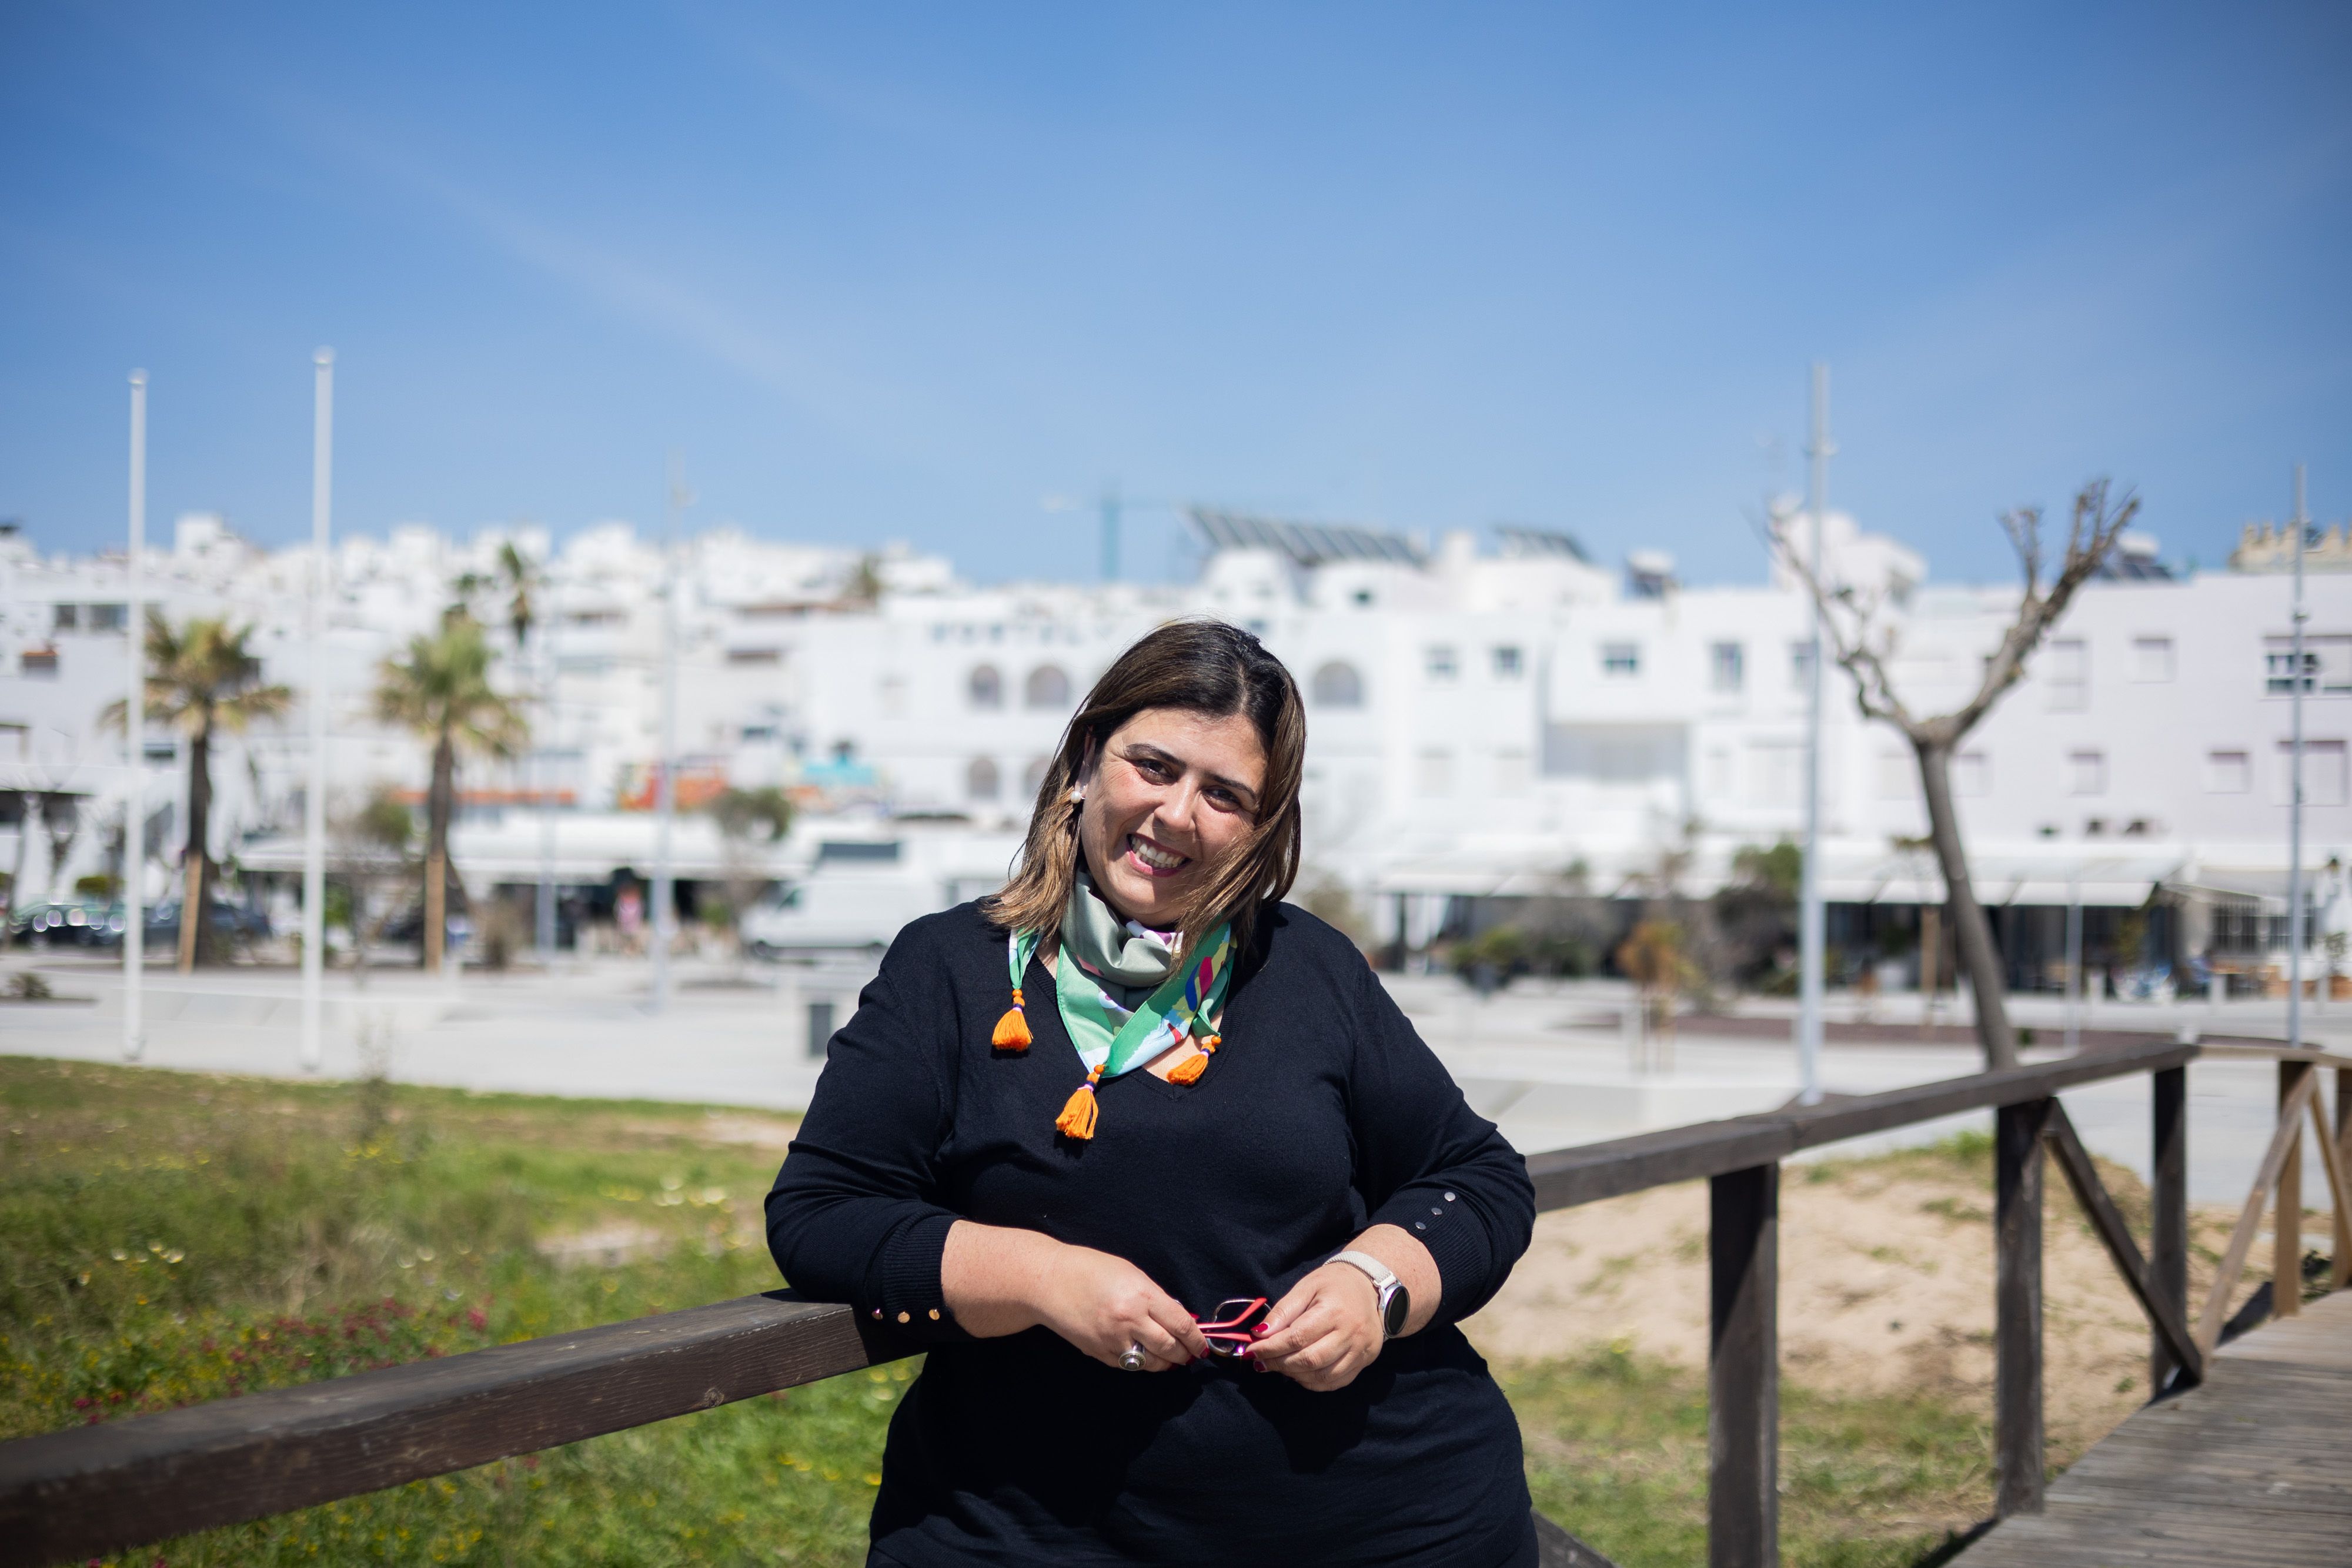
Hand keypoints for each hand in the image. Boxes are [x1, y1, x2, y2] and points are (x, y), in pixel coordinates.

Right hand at [1031, 1243, 1209, 1372]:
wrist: (1048, 1282)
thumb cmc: (1091, 1269)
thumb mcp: (1131, 1273)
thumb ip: (1155, 1297)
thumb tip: (1179, 1319)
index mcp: (1141, 1295)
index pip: (1180, 1324)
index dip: (1196, 1339)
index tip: (1202, 1345)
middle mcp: (1129, 1320)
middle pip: (1169, 1348)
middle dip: (1184, 1354)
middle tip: (1190, 1354)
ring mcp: (1112, 1340)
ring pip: (1150, 1363)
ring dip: (1165, 1363)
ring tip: (1170, 1358)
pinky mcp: (1098, 1353)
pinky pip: (1128, 1365)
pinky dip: (1140, 1363)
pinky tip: (1144, 1355)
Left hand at [1251, 1261, 1384, 1390]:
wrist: (1369, 1285)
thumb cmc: (1334, 1284)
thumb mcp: (1306, 1287)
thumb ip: (1284, 1311)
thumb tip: (1260, 1334)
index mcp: (1335, 1311)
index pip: (1297, 1338)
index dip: (1271, 1348)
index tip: (1252, 1351)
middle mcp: (1351, 1334)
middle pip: (1310, 1360)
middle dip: (1279, 1363)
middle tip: (1262, 1361)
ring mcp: (1361, 1350)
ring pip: (1322, 1376)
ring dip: (1295, 1375)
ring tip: (1279, 1366)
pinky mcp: (1365, 1361)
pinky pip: (1335, 1382)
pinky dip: (1313, 1382)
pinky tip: (1299, 1373)